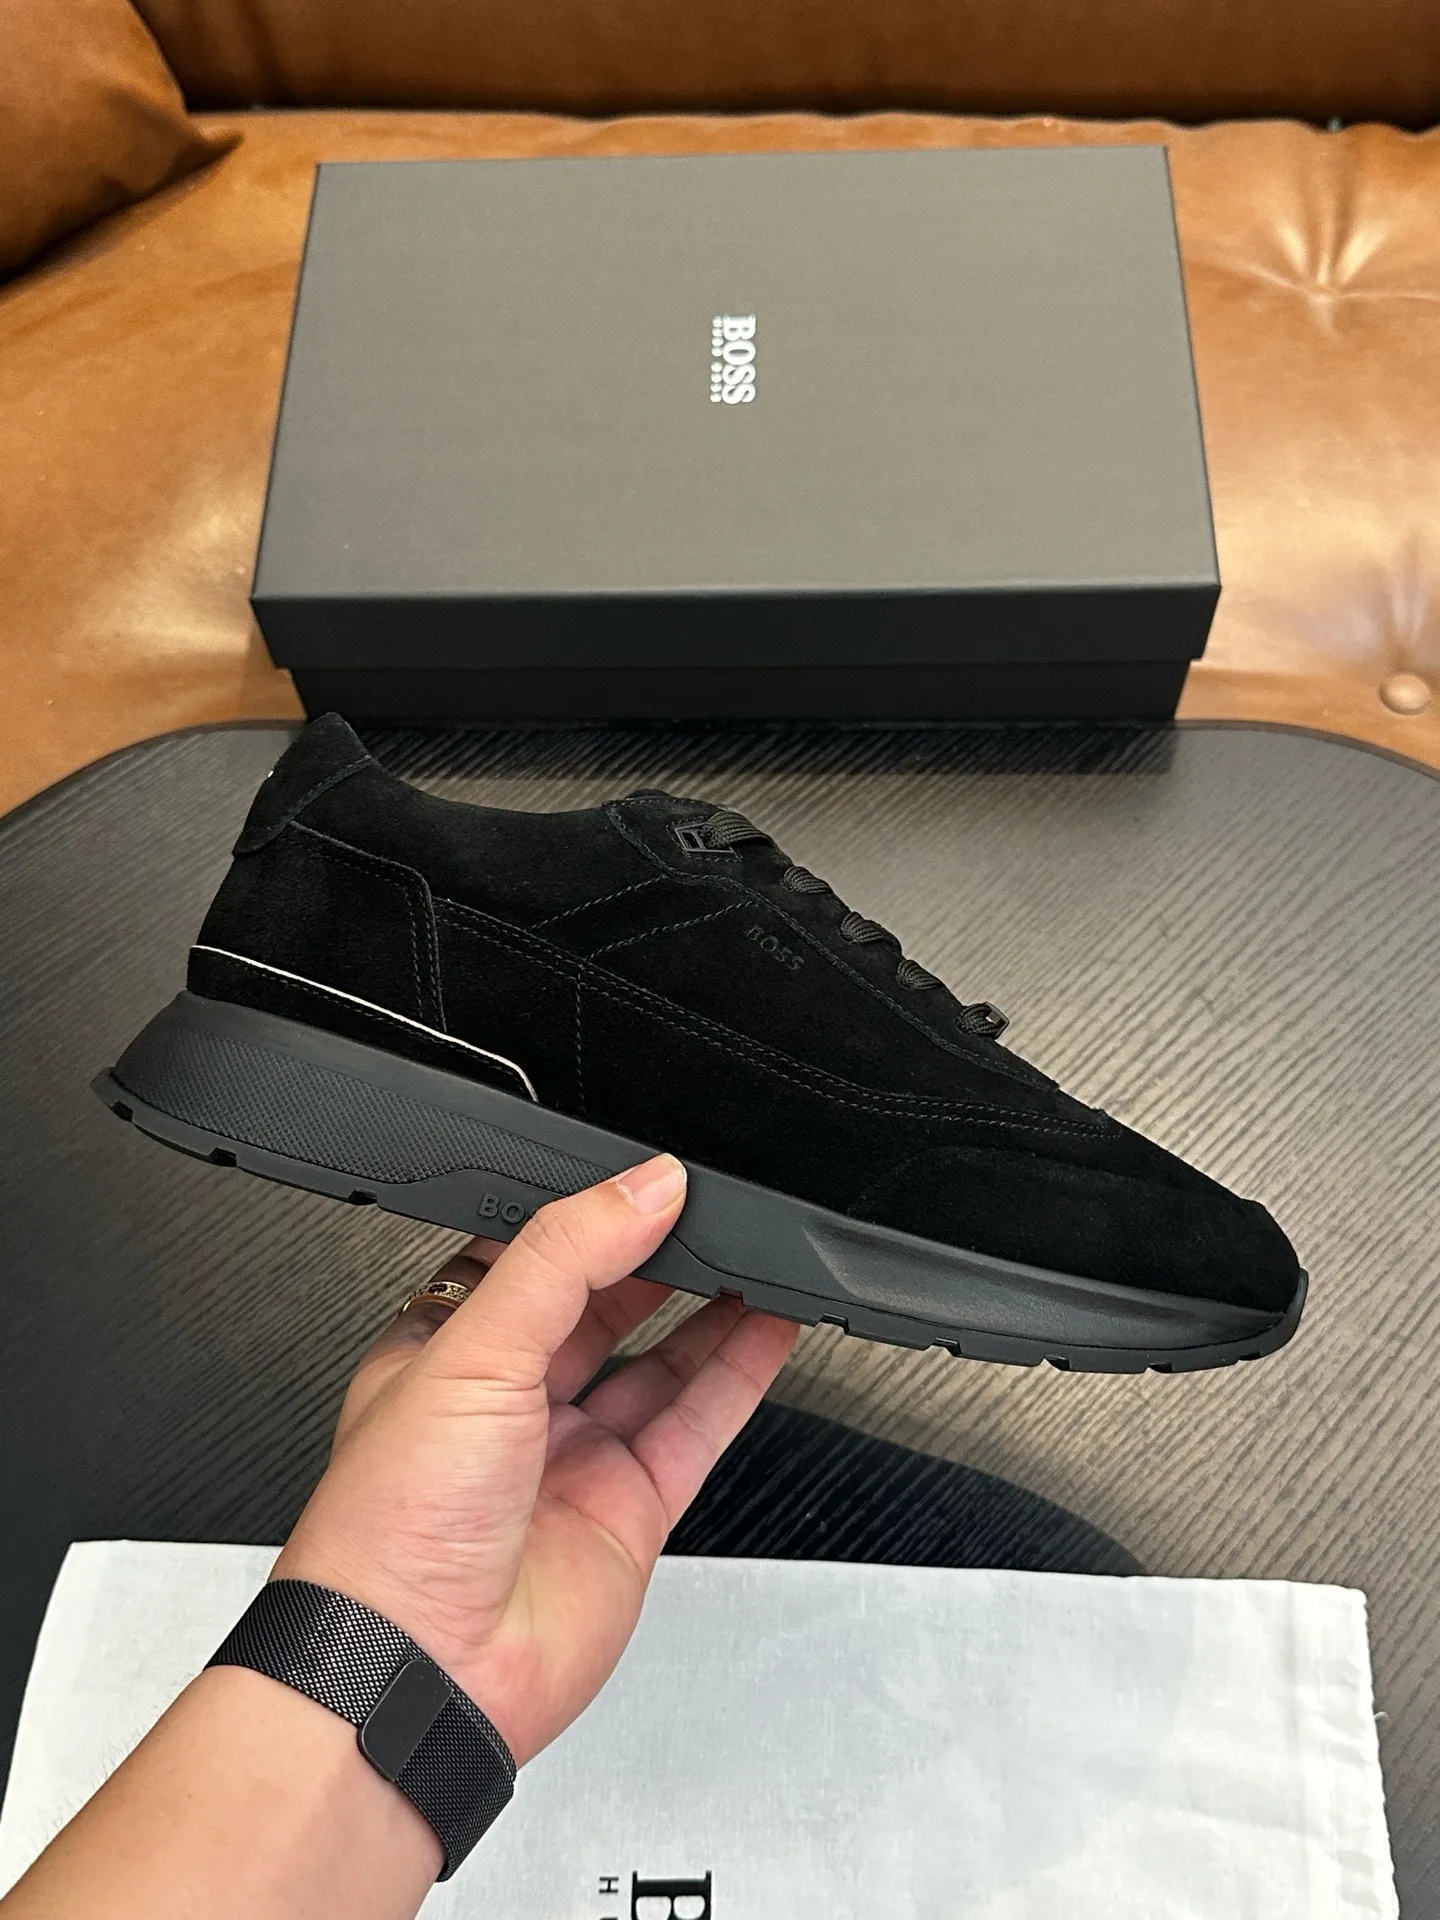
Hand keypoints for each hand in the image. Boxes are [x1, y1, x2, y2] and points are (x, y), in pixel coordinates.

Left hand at [274, 1154, 797, 1767]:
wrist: (418, 1673)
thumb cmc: (390, 1530)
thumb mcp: (471, 1349)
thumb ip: (564, 1257)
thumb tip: (644, 1187)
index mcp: (446, 1352)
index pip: (530, 1258)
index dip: (589, 1218)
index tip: (648, 1181)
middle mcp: (509, 1404)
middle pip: (603, 1307)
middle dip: (659, 1258)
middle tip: (715, 1211)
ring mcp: (572, 1458)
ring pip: (660, 1364)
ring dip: (712, 1310)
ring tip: (759, 1255)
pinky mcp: (627, 1511)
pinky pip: (697, 1426)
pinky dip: (740, 1375)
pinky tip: (771, 1328)